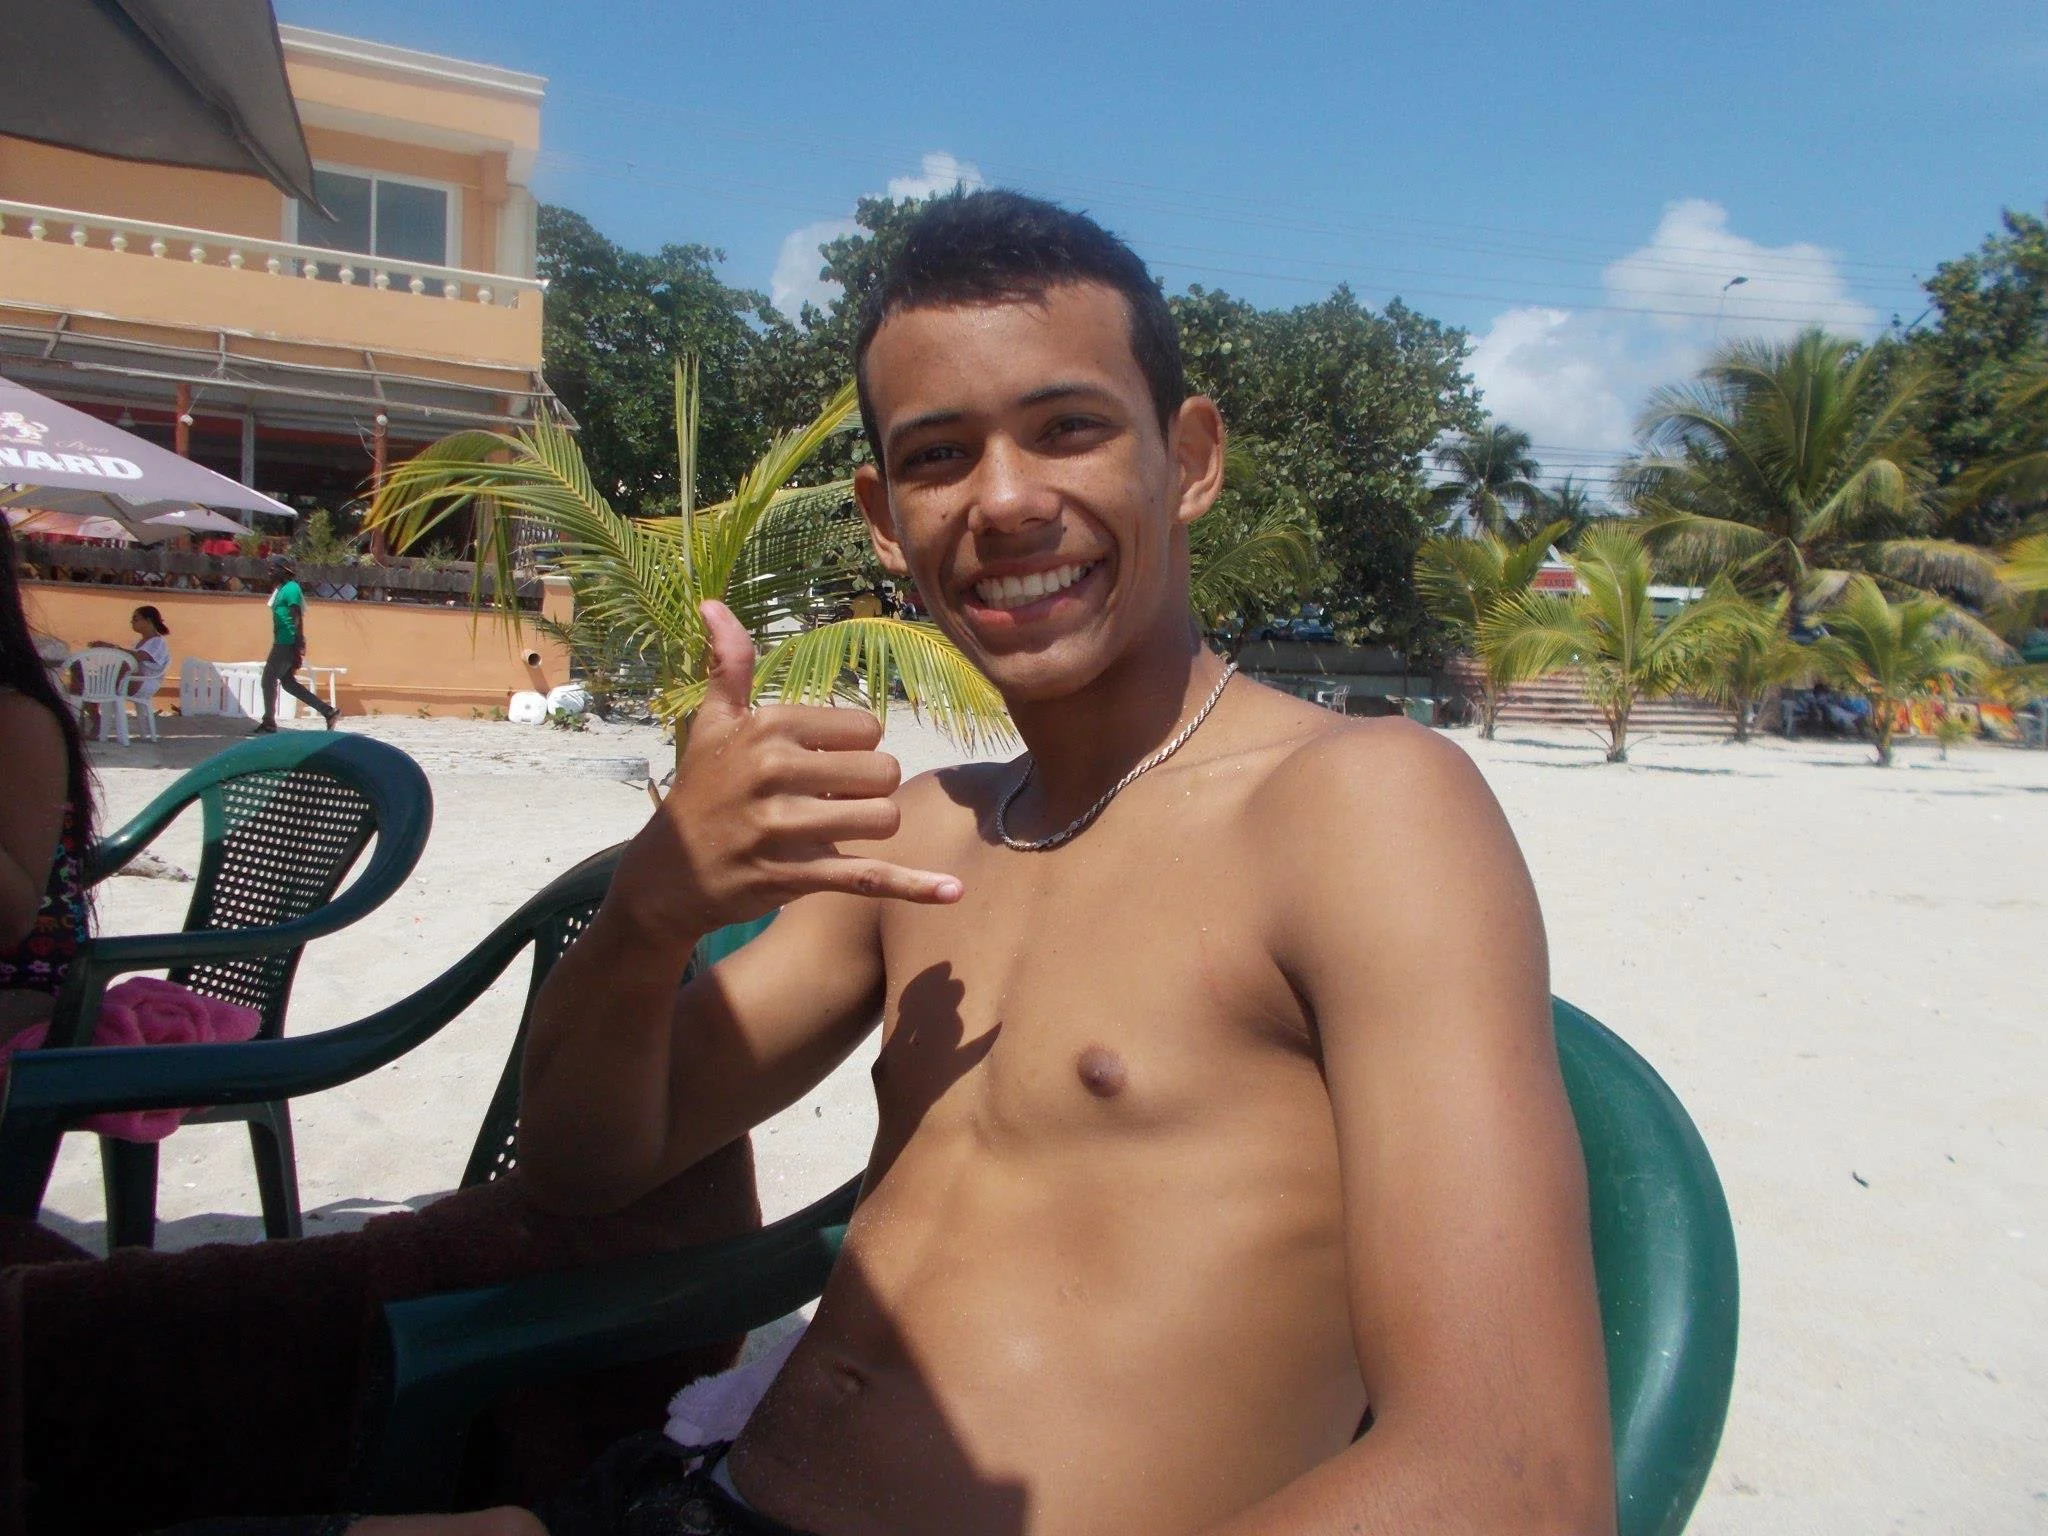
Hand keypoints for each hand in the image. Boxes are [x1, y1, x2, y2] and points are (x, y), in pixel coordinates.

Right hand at [607, 601, 962, 946]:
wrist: (668, 874)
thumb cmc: (702, 790)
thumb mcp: (712, 724)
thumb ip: (729, 664)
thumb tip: (714, 603)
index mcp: (767, 727)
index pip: (867, 728)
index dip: (858, 750)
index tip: (824, 765)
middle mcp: (774, 771)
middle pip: (883, 773)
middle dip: (871, 789)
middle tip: (836, 800)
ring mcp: (783, 827)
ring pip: (883, 819)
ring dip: (873, 826)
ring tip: (840, 828)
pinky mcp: (794, 875)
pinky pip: (868, 877)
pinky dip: (914, 885)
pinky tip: (953, 891)